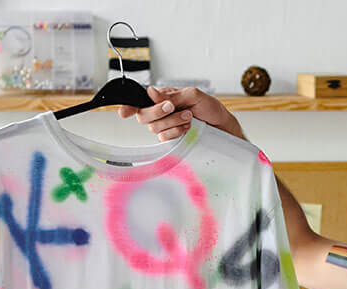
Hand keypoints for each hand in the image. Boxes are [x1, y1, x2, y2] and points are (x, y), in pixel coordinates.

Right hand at [119, 85, 243, 140]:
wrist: (222, 125)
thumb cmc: (209, 107)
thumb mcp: (193, 95)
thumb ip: (171, 95)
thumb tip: (151, 92)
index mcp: (162, 97)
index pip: (139, 100)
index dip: (128, 106)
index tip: (124, 112)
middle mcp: (160, 111)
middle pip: (143, 115)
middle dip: (158, 112)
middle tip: (174, 107)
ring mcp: (165, 125)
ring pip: (154, 127)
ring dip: (172, 121)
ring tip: (189, 116)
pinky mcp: (172, 137)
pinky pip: (163, 137)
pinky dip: (176, 132)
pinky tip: (187, 127)